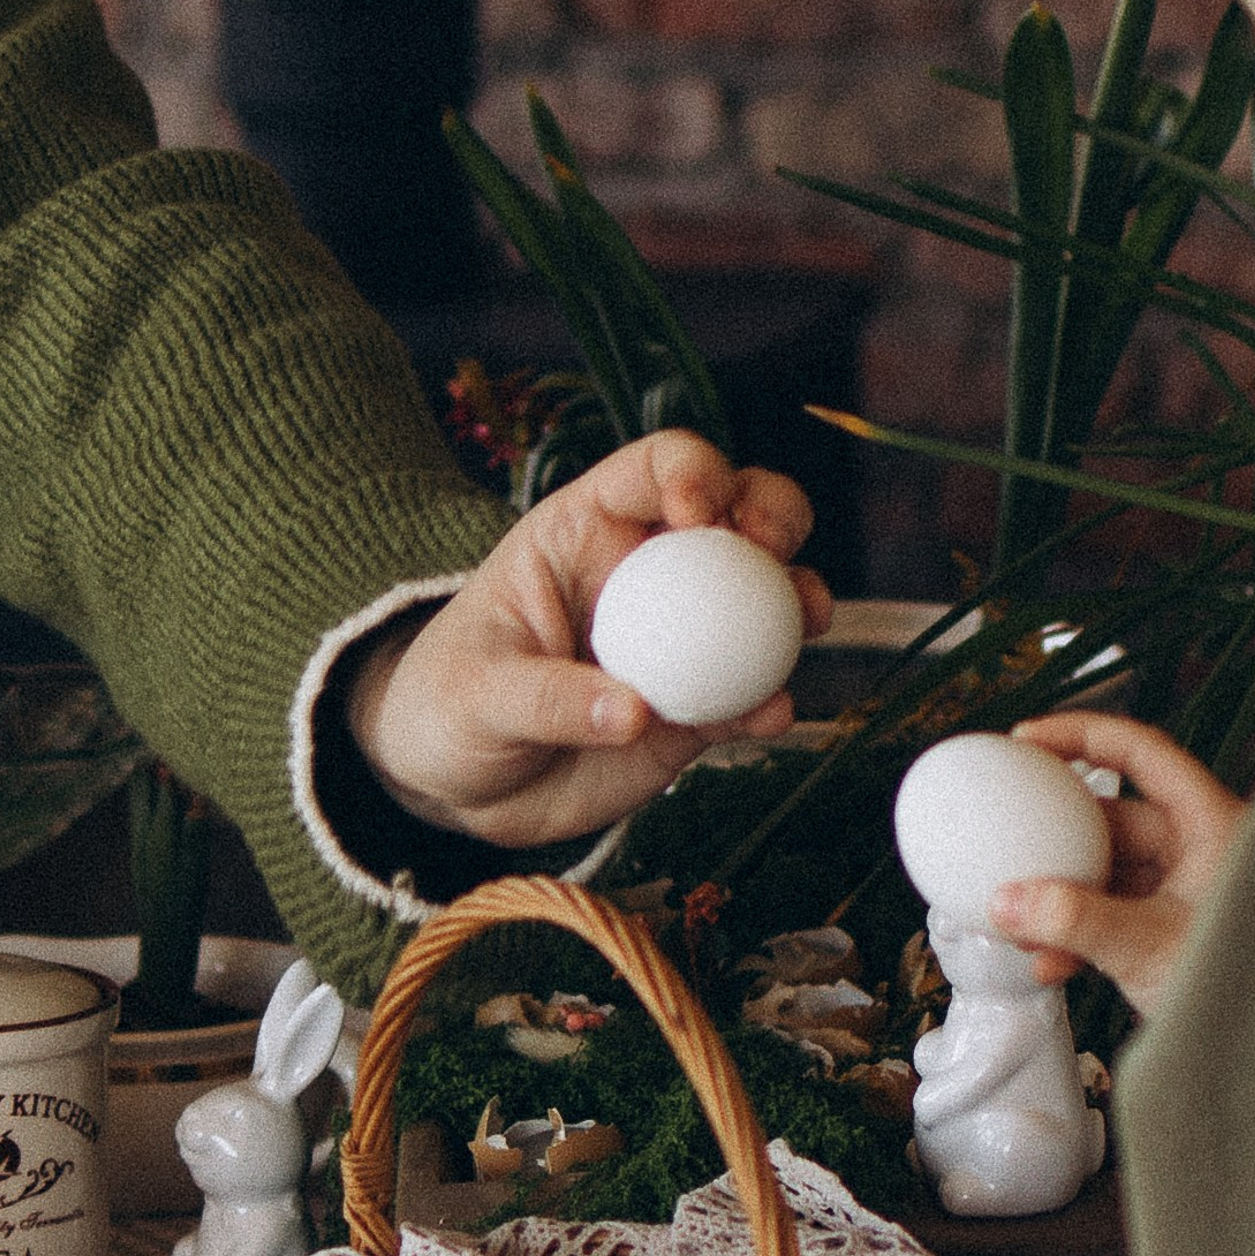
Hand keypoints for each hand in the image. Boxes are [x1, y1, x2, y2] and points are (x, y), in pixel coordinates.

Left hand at [348, 432, 831, 846]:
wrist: (459, 787)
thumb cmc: (449, 708)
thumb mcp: (479, 694)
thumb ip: (552, 699)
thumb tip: (636, 713)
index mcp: (590, 530)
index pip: (655, 468)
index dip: (692, 470)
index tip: (699, 512)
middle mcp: (651, 572)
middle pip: (739, 511)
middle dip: (775, 515)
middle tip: (772, 554)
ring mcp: (683, 638)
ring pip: (765, 597)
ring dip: (798, 600)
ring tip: (805, 621)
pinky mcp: (698, 707)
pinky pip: (751, 693)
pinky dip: (771, 700)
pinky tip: (771, 716)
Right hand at [989, 711, 1245, 1018]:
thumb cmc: (1246, 987)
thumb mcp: (1149, 947)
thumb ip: (1075, 922)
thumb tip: (1007, 900)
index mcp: (1212, 825)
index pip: (1142, 752)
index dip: (1082, 735)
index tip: (1027, 740)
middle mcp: (1202, 851)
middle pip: (1115, 819)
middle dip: (1055, 840)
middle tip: (1007, 843)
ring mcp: (1187, 893)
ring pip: (1109, 875)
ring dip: (1061, 898)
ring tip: (1017, 923)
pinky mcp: (1174, 934)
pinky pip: (1115, 917)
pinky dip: (1079, 935)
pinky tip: (1047, 963)